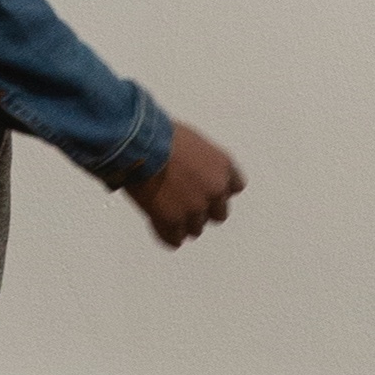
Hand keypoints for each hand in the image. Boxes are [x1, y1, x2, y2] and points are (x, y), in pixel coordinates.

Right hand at [125, 122, 242, 249]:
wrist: (140, 143)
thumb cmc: (159, 134)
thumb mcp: (191, 141)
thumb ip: (200, 162)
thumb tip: (192, 172)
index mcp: (222, 165)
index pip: (234, 187)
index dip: (217, 190)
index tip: (205, 188)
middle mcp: (215, 189)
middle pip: (218, 214)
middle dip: (202, 209)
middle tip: (182, 201)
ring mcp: (196, 208)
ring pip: (196, 229)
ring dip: (182, 222)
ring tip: (164, 208)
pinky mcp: (174, 221)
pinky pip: (174, 239)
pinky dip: (166, 233)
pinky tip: (156, 221)